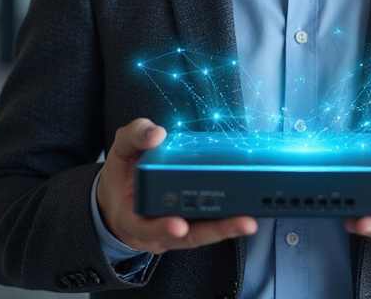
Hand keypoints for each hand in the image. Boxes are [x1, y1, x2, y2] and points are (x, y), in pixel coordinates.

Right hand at [96, 119, 257, 253]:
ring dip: (229, 227)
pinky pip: (210, 225)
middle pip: (189, 236)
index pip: (146, 227)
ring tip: (250, 219)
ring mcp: (177, 232)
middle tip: (241, 222)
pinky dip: (228, 219)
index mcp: (133, 218)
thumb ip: (134, 137)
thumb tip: (157, 133)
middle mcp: (157, 231)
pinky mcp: (192, 225)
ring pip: (204, 234)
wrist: (121, 197)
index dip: (162, 227)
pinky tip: (248, 209)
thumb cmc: (122, 176)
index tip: (178, 224)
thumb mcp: (119, 151)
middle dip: (216, 230)